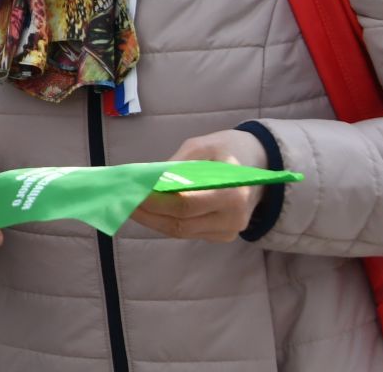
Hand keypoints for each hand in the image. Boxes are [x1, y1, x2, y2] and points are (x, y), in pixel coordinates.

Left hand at [128, 130, 268, 242]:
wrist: (262, 164)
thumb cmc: (230, 149)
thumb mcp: (202, 146)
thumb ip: (176, 165)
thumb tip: (147, 182)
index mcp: (232, 194)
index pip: (184, 204)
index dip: (154, 201)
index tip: (129, 191)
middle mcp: (232, 220)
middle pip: (180, 223)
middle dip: (147, 213)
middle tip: (120, 200)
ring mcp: (228, 232)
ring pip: (181, 231)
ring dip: (152, 220)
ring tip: (127, 205)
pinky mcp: (222, 235)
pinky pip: (188, 231)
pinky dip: (165, 221)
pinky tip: (147, 211)